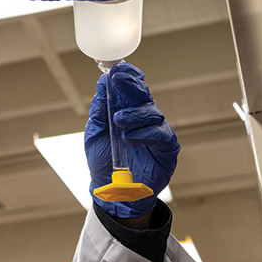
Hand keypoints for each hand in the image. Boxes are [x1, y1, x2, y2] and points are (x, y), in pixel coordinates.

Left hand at [84, 63, 179, 217]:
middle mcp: (143, 119)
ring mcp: (156, 132)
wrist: (111, 192)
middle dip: (131, 85)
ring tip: (119, 121)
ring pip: (152, 112)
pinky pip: (161, 134)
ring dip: (134, 114)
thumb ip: (99, 111)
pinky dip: (144, 133)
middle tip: (120, 79)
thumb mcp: (95, 133)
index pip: (131, 90)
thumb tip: (101, 85)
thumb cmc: (104, 162)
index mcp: (127, 113)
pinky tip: (130, 138)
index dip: (126, 78)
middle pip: (143, 95)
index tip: (117, 69)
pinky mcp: (167, 148)